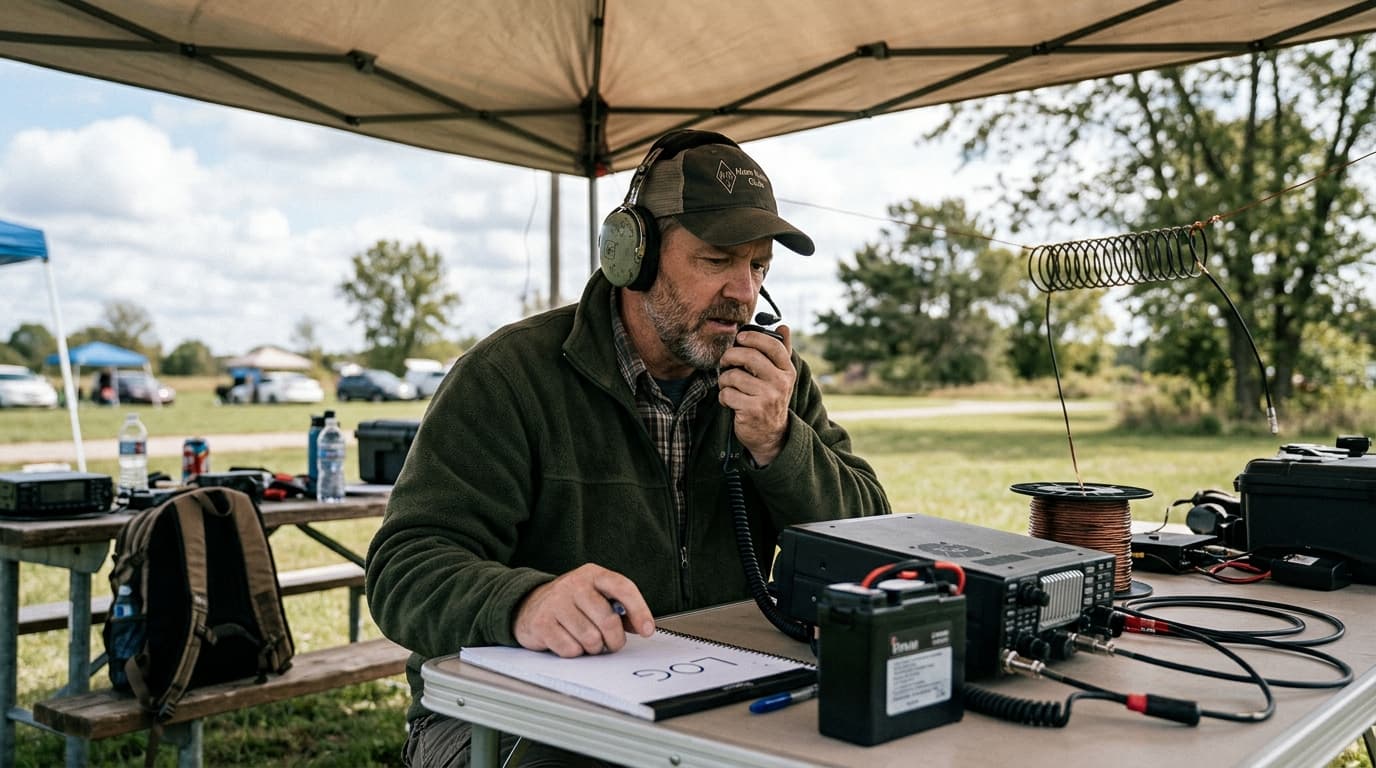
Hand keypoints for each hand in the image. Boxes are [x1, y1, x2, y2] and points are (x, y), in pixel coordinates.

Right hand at [512, 564, 654, 656]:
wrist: (528, 604)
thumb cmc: (570, 603)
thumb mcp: (596, 596)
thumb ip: (620, 609)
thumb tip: (642, 626)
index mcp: (593, 574)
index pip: (623, 588)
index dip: (639, 610)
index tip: (647, 630)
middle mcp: (574, 584)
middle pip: (607, 620)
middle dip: (614, 640)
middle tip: (611, 643)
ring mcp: (555, 602)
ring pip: (590, 638)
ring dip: (593, 648)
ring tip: (587, 641)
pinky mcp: (541, 623)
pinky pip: (570, 649)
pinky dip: (574, 652)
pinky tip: (568, 641)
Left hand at [718, 324, 793, 466]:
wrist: (770, 434)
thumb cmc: (770, 399)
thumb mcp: (780, 376)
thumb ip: (781, 352)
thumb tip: (783, 326)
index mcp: (787, 371)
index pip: (772, 345)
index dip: (753, 337)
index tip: (740, 338)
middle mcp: (780, 383)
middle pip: (749, 356)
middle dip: (730, 356)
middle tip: (725, 362)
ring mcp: (767, 397)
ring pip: (733, 376)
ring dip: (724, 380)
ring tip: (728, 386)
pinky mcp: (752, 410)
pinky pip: (727, 394)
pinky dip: (723, 397)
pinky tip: (730, 402)